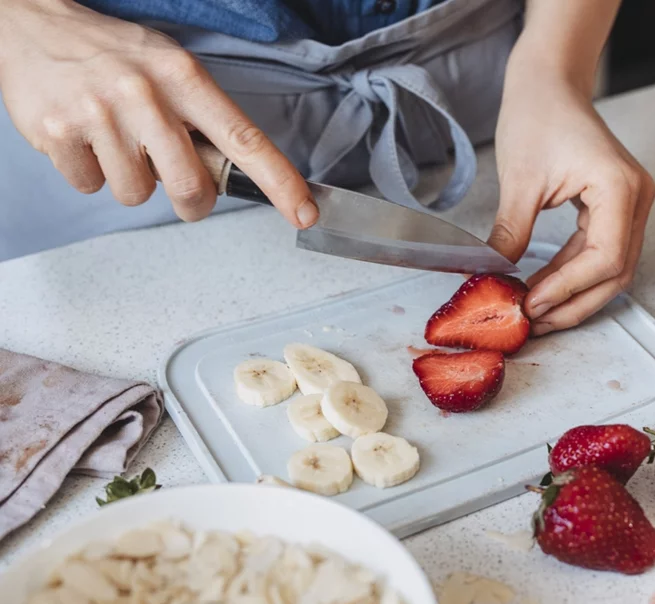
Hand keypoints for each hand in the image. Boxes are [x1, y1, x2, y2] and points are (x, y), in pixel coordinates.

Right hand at [0, 0, 315, 226]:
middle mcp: (144, 94)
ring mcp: (99, 114)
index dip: (279, 181)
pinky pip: (90, 187)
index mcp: (183, 77)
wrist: (31, 24)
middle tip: (183, 190)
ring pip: (137, 193)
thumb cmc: (113, 53)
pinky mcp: (57, 133)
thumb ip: (200, 116)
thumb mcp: (168, 66)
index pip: (244, 139)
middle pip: (190, 185)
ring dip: (132, 181)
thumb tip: (229, 173)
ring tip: (116, 141)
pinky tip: (85, 139)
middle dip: (192, 202)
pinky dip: (90, 173)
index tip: (304, 211)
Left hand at [490, 70, 654, 335]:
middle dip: (574, 303)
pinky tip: (543, 287)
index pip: (606, 258)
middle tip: (533, 322)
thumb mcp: (519, 180)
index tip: (531, 305)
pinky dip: (573, 275)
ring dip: (574, 295)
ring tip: (535, 312)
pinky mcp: (617, 208)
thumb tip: (494, 279)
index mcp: (621, 187)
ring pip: (612, 270)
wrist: (550, 83)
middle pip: (616, 273)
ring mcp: (632, 205)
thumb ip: (511, 234)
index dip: (568, 289)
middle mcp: (637, 199)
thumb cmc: (539, 115)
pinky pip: (601, 253)